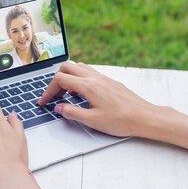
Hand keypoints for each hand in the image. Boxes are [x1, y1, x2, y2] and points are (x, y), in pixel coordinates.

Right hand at [37, 62, 157, 136]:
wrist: (144, 117)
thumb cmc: (121, 120)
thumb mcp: (92, 121)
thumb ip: (72, 113)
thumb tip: (59, 108)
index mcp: (88, 86)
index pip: (60, 79)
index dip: (48, 90)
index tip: (44, 102)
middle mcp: (95, 78)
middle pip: (66, 67)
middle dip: (55, 80)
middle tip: (54, 96)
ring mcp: (103, 77)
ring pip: (78, 67)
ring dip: (68, 77)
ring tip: (66, 95)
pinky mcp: (109, 81)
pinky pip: (89, 72)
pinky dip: (79, 78)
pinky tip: (81, 93)